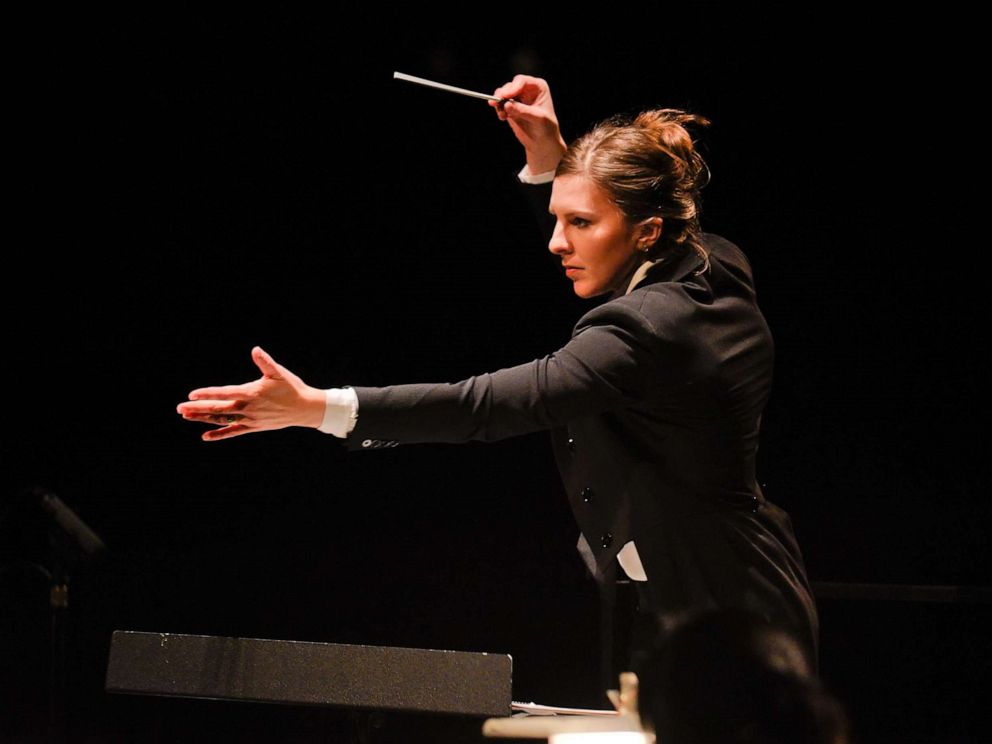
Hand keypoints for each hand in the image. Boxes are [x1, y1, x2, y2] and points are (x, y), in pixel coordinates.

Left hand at [176, 346, 324, 441]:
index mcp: (252, 393)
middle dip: (198, 408)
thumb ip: (265, 362)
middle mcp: (248, 408)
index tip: (192, 395)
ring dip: (203, 418)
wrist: (305, 409)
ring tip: (186, 416)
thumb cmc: (291, 387)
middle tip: (179, 408)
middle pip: (218, 409)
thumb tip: (255, 350)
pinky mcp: (253, 427)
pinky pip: (233, 432)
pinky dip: (219, 434)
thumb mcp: (278, 372)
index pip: (225, 394)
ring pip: (222, 420)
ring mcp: (250, 420)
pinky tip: (205, 436)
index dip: (208, 394)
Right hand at [489, 75, 566, 174]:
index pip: (522, 82)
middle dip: (502, 94)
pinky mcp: (510, 107)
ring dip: (499, 103)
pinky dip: (499, 110)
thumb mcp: (538, 118)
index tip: (506, 96)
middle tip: (496, 102)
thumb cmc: (546, 128)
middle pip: (510, 86)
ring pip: (503, 94)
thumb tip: (506, 105)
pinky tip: (503, 117)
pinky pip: (500, 104)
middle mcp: (527, 89)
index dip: (512, 88)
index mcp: (538, 87)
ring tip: (502, 115)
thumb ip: (522, 111)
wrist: (542, 142)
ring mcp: (517, 98)